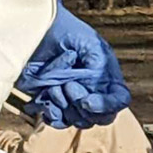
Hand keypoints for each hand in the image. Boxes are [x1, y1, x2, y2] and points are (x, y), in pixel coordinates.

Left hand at [18, 6, 132, 127]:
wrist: (34, 31)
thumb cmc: (64, 32)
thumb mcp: (89, 44)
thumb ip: (99, 66)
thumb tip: (95, 89)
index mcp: (107, 77)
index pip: (119, 100)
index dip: (108, 106)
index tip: (87, 101)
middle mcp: (93, 91)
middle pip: (99, 117)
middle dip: (81, 105)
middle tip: (68, 85)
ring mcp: (72, 99)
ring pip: (77, 120)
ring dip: (63, 105)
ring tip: (52, 85)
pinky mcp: (51, 103)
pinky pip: (57, 121)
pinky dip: (51, 116)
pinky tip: (45, 102)